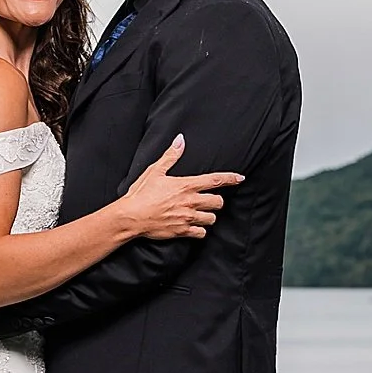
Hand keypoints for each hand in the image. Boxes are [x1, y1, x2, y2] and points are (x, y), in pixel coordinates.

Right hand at [123, 135, 242, 240]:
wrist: (131, 216)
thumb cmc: (141, 193)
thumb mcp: (155, 171)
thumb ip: (171, 156)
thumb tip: (180, 139)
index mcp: (186, 185)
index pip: (215, 181)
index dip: (230, 178)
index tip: (240, 178)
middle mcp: (190, 202)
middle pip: (218, 202)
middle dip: (217, 201)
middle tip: (210, 200)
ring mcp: (187, 217)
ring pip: (211, 218)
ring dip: (208, 215)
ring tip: (201, 213)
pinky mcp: (182, 231)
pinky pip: (201, 233)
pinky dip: (200, 230)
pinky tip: (194, 226)